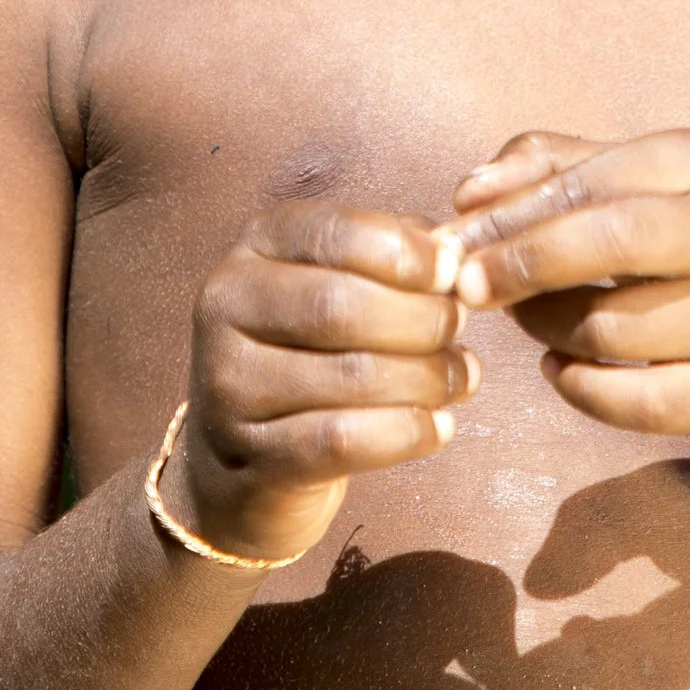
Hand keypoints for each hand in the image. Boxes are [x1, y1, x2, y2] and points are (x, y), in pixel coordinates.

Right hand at [169, 203, 478, 566]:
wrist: (241, 455)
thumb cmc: (309, 351)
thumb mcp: (335, 283)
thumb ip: (388, 258)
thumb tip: (450, 254)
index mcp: (256, 246)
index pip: (333, 233)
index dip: (405, 253)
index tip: (452, 272)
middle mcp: (229, 304)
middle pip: (339, 305)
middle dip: (420, 319)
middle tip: (458, 331)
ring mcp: (231, 383)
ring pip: (349, 376)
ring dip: (425, 379)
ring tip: (459, 378)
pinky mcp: (252, 453)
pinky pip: (344, 441)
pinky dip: (407, 432)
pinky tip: (439, 426)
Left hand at [450, 131, 689, 440]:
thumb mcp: (640, 182)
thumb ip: (550, 168)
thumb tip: (467, 194)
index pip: (589, 183)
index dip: (511, 213)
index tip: (454, 239)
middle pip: (611, 241)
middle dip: (526, 263)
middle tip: (468, 287)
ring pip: (612, 328)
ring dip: (547, 329)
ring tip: (529, 320)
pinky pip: (637, 401)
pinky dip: (581, 389)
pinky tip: (560, 369)